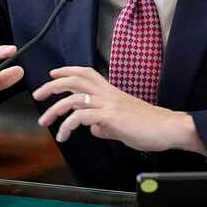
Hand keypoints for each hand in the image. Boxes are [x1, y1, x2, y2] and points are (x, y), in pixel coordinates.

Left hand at [32, 66, 205, 154]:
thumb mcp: (122, 125)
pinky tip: (64, 135)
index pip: (86, 74)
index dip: (68, 71)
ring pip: (74, 98)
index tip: (53, 74)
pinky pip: (82, 116)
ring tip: (45, 122)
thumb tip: (95, 129)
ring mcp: (109, 104)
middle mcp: (108, 94)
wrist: (168, 128)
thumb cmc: (150, 127)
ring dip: (54, 109)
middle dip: (52, 85)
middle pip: (75, 80)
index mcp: (111, 92)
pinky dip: (68, 125)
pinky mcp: (110, 117)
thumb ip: (106, 125)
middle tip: (38, 95)